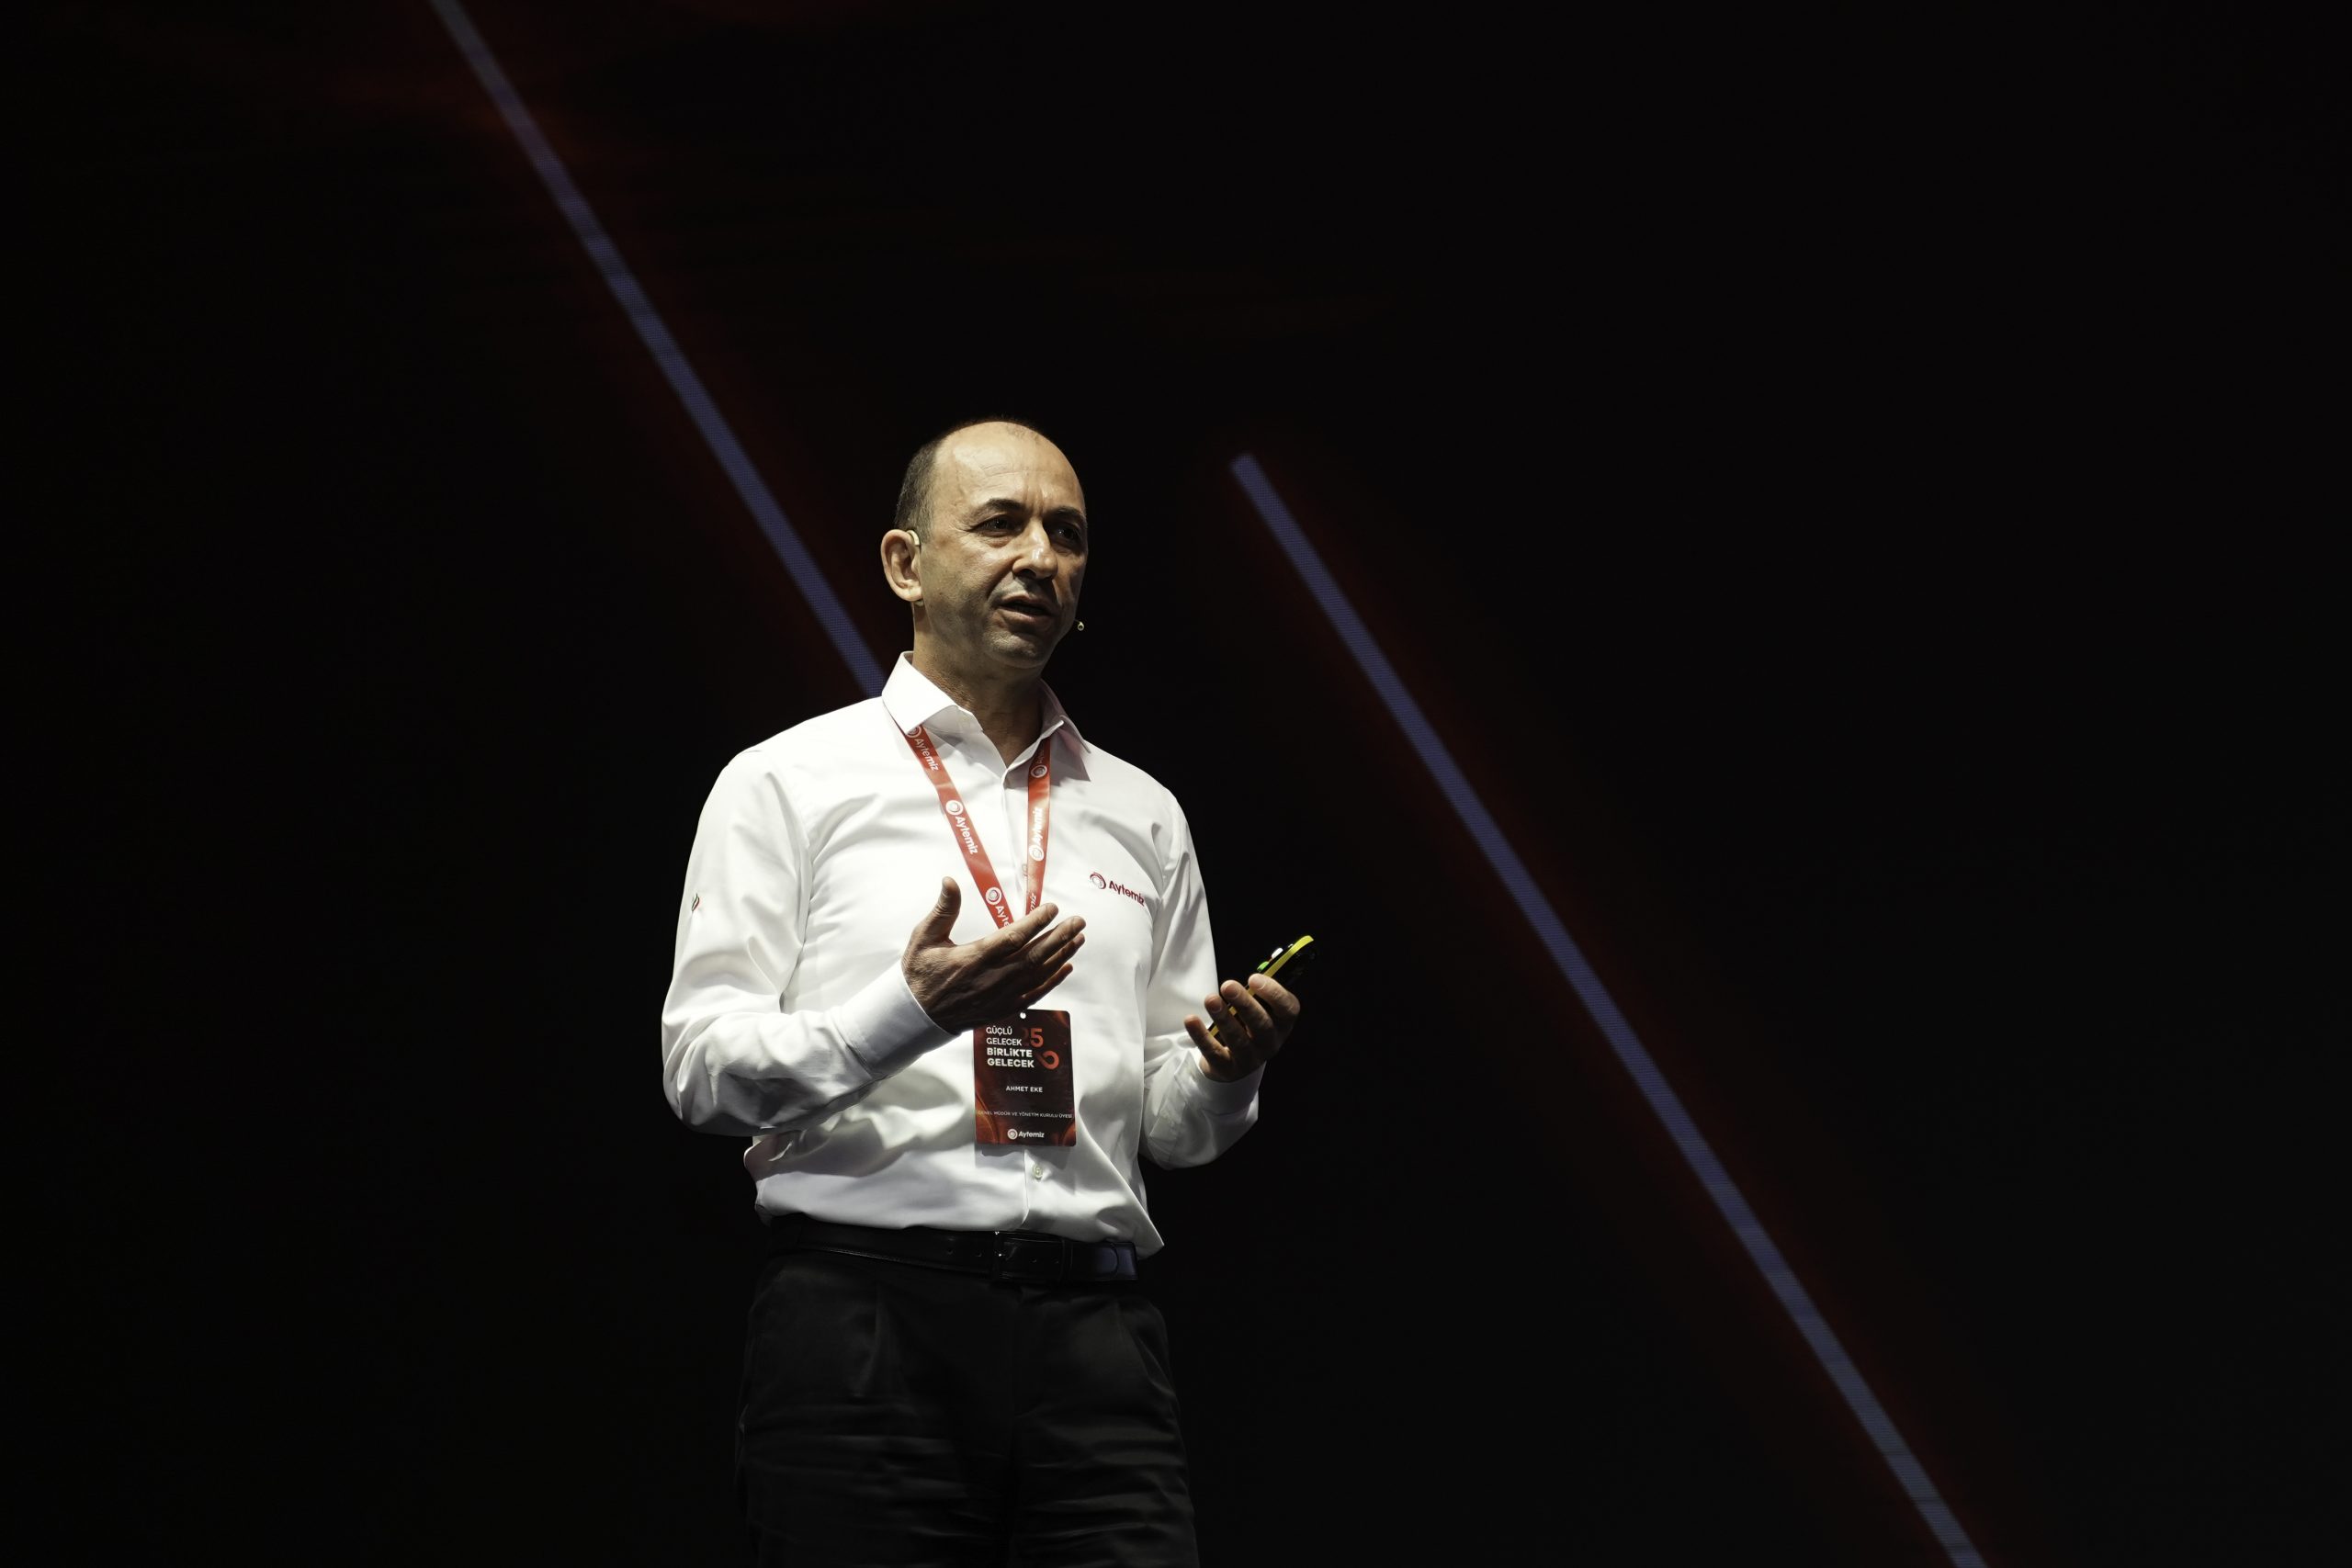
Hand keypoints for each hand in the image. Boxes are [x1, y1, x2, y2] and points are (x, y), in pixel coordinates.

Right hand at [902, 878, 1084, 1032]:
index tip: (1052, 908)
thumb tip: (950, 881)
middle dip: (1059, 937)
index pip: (1013, 938)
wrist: (916, 1016)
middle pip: (1034, 956)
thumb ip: (943, 910)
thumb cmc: (920, 974)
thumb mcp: (924, 938)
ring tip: (1078, 938)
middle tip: (1078, 921)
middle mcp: (991, 979)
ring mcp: (1000, 996)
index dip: (1036, 922)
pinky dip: (1053, 980)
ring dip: (1061, 955)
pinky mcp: (1003, 1009)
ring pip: (1038, 974)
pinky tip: (1066, 966)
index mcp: (974, 958)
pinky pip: (1035, 993)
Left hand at [1185, 973, 1299, 1081]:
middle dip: (1245, 1004)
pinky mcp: (1228, 1069)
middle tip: (1228, 986)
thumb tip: (1255, 972)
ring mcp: (1250, 1059)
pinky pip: (1214, 1053)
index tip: (1253, 978)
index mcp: (1282, 1024)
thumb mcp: (1259, 1008)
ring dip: (1223, 1018)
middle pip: (1262, 1024)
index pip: (1288, 1009)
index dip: (1273, 994)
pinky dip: (1202, 1036)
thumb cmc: (1248, 1024)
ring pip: (1238, 1040)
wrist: (1236, 1061)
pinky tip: (1191, 1020)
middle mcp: (1270, 1043)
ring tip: (1210, 1000)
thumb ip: (1258, 991)